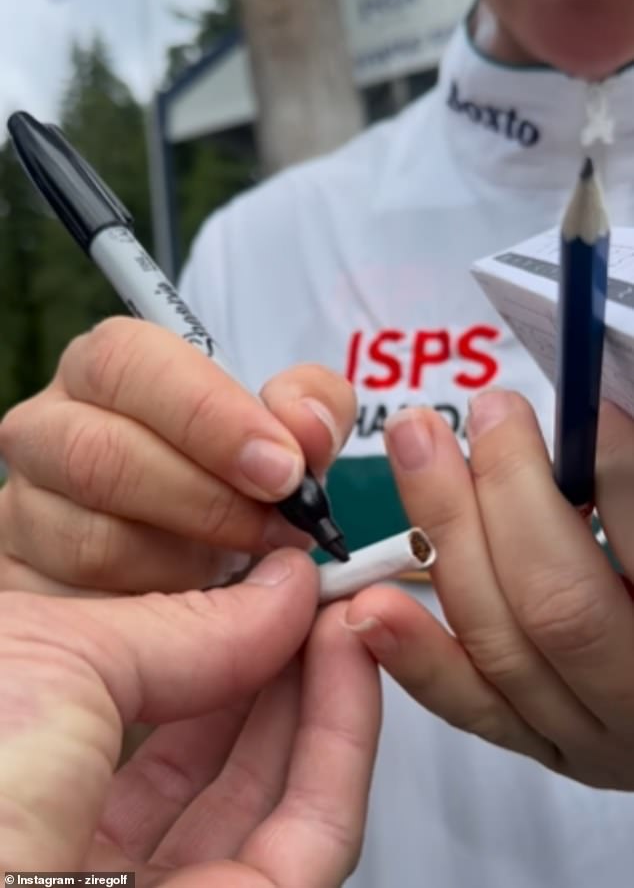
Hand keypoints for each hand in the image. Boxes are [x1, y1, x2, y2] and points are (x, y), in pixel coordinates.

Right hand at [0, 318, 355, 593]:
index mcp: (107, 368)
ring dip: (186, 565)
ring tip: (241, 567)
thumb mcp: (284, 433)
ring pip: (91, 540)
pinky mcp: (26, 580)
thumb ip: (311, 412)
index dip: (210, 415)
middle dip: (207, 501)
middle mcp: (49, 428)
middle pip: (101, 454)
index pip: (130, 363)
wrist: (193, 545)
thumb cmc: (234, 473)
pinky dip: (155, 616)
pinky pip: (84, 607)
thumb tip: (306, 426)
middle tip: (278, 529)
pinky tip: (198, 603)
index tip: (282, 468)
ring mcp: (26, 506)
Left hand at [0, 548, 380, 882]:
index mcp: (27, 777)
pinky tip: (351, 660)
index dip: (212, 625)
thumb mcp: (53, 661)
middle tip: (320, 586)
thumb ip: (176, 627)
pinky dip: (344, 738)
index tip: (266, 569)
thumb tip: (275, 592)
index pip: (139, 697)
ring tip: (347, 609)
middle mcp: (83, 844)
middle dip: (279, 653)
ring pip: (275, 791)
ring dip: (325, 687)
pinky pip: (311, 835)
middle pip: (213, 746)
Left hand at [346, 391, 633, 789]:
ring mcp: (583, 734)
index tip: (594, 415)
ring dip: (446, 534)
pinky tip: (369, 602)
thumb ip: (629, 495)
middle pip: (558, 605)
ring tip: (417, 443)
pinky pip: (466, 701)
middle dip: (511, 493)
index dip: (617, 476)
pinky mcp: (533, 738)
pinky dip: (415, 651)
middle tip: (491, 410)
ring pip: (497, 643)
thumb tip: (599, 423)